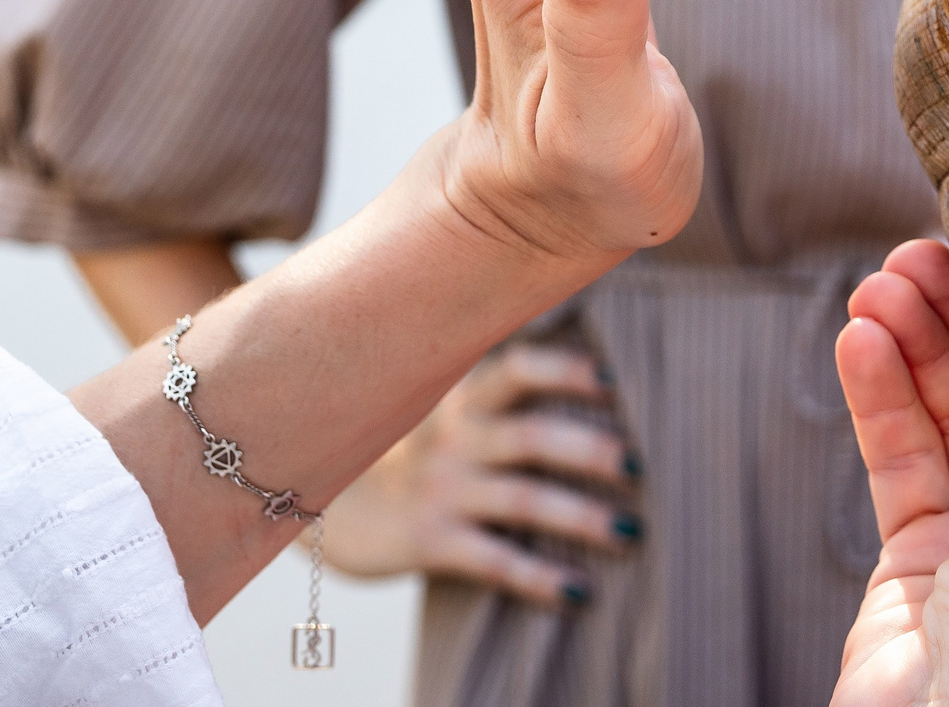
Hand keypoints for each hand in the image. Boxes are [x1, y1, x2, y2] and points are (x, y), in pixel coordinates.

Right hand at [322, 342, 637, 606]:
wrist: (309, 494)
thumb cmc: (401, 442)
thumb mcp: (433, 398)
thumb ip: (490, 382)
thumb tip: (574, 356)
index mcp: (460, 395)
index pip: (517, 368)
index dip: (565, 371)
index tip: (612, 380)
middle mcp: (453, 437)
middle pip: (530, 436)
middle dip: (588, 450)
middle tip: (639, 466)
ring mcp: (440, 489)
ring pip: (522, 500)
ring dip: (580, 517)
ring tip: (631, 533)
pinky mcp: (426, 540)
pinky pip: (492, 560)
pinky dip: (538, 578)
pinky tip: (579, 593)